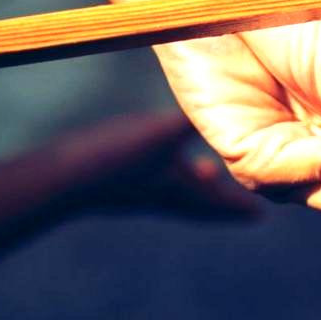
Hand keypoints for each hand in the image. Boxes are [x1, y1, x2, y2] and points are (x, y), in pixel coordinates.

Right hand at [54, 111, 264, 220]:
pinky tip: (157, 162)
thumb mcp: (161, 134)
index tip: (260, 216)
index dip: (239, 209)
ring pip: (176, 195)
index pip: (219, 204)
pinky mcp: (115, 186)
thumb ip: (192, 122)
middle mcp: (162, 198)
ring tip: (207, 173)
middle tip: (244, 208)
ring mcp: (137, 194)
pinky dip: (168, 175)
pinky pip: (153, 184)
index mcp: (181, 192)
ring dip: (195, 187)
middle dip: (222, 203)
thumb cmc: (114, 158)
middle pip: (201, 205)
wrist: (59, 181)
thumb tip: (226, 102)